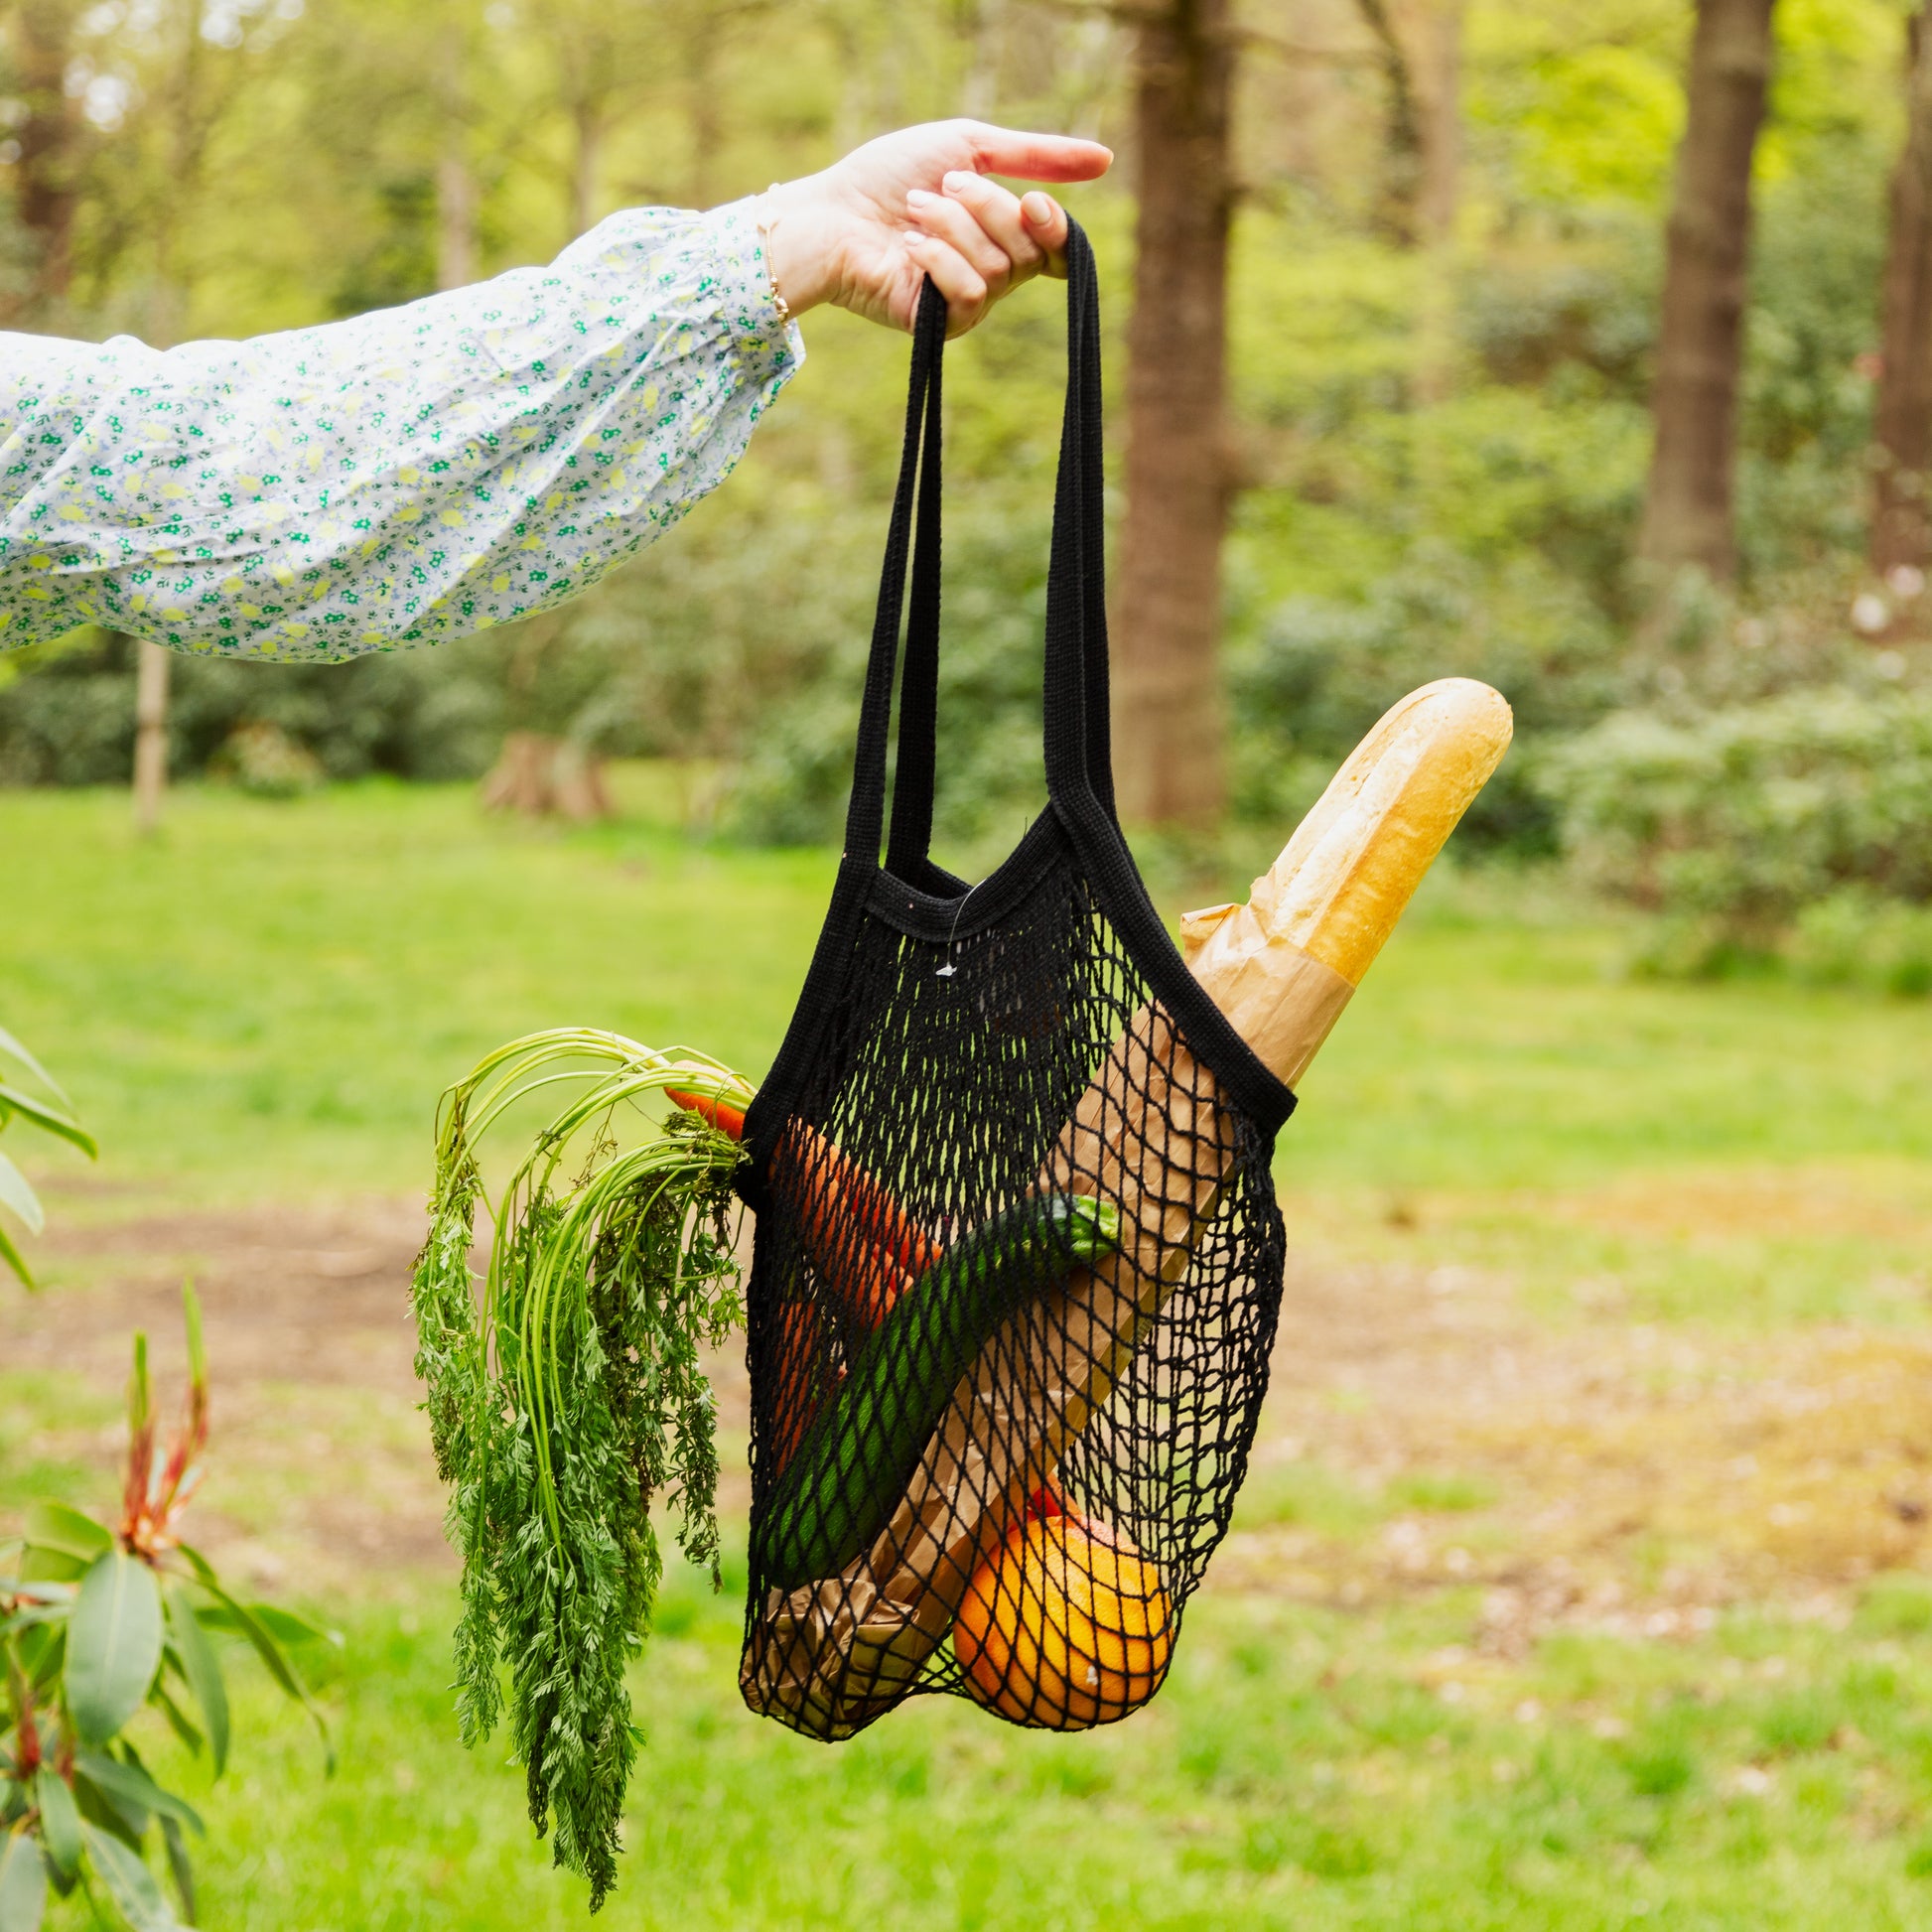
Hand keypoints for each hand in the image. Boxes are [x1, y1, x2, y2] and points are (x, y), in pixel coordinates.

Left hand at [759, 120, 1112, 339]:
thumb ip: (1036, 154)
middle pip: (1028, 251)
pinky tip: (909, 249)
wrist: (833, 211)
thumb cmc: (890, 177)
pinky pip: (971, 295)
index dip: (1055, 230)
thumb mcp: (970, 146)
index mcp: (1002, 236)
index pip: (1056, 249)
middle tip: (943, 186)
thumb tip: (1107, 159)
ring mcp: (965, 303)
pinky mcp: (940, 327)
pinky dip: (941, 261)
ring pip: (999, 269)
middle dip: (988, 208)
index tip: (1033, 202)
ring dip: (953, 226)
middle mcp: (991, 274)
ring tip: (913, 211)